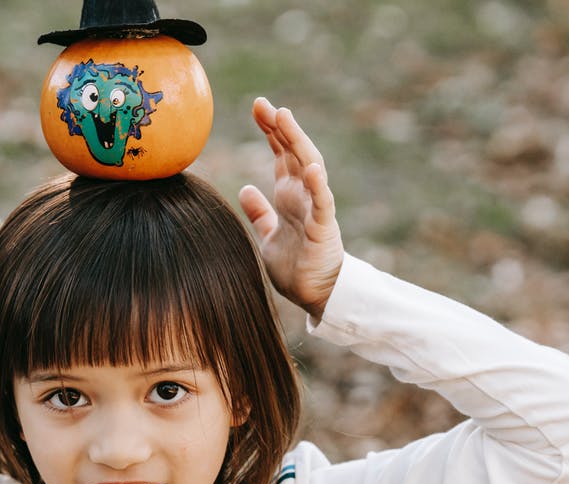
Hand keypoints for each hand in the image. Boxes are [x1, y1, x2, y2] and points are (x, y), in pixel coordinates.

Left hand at [239, 97, 343, 318]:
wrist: (316, 296)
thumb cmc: (296, 266)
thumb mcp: (268, 236)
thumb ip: (259, 212)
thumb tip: (245, 190)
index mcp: (290, 195)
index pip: (281, 154)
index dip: (271, 130)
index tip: (257, 107)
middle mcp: (304, 196)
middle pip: (294, 152)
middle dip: (280, 127)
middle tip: (264, 103)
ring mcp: (315, 209)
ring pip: (309, 168)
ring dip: (298, 143)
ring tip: (285, 118)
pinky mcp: (324, 229)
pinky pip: (323, 203)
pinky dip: (318, 184)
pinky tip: (312, 167)